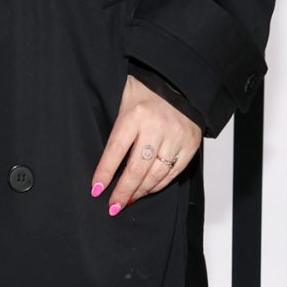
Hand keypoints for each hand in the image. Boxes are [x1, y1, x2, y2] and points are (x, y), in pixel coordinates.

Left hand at [91, 74, 201, 213]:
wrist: (179, 81)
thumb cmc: (146, 92)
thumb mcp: (123, 100)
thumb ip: (116, 129)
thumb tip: (103, 164)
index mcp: (135, 114)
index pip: (115, 150)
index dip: (105, 173)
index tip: (96, 190)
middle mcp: (156, 126)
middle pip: (136, 168)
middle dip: (123, 191)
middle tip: (114, 205)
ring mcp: (176, 136)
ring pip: (156, 174)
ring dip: (140, 191)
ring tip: (128, 200)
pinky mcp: (190, 144)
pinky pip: (174, 172)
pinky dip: (159, 184)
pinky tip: (148, 190)